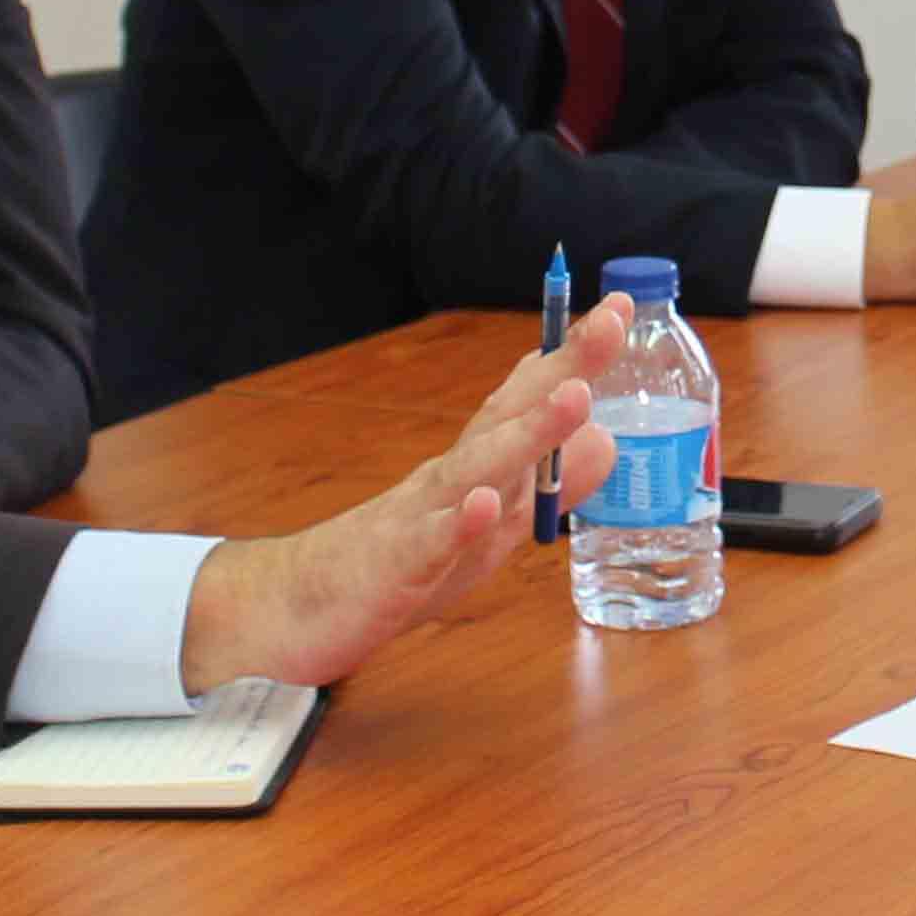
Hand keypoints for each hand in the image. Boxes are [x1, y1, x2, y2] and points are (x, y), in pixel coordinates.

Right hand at [178, 304, 621, 692]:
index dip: (573, 357)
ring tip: (574, 397)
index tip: (619, 307)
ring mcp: (419, 518)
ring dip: (526, 433)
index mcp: (474, 465)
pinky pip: (428, 546)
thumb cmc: (398, 561)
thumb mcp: (488, 528)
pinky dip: (458, 525)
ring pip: (477, 469)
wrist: (296, 608)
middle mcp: (450, 477)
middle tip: (611, 322)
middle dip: (562, 369)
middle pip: (509, 414)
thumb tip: (608, 439)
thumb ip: (546, 486)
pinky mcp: (393, 568)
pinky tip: (485, 505)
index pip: (528, 400)